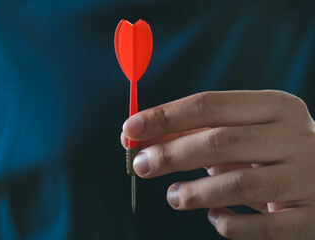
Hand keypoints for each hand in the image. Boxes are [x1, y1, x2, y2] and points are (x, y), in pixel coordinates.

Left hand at [121, 90, 314, 239]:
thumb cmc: (271, 150)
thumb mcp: (241, 131)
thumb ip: (195, 132)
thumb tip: (142, 135)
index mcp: (275, 107)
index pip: (208, 105)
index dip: (164, 116)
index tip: (130, 128)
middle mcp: (295, 137)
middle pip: (218, 141)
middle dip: (170, 154)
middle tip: (141, 165)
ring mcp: (306, 178)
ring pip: (236, 184)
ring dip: (193, 193)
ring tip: (173, 197)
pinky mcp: (309, 219)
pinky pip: (258, 228)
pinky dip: (226, 223)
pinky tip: (215, 216)